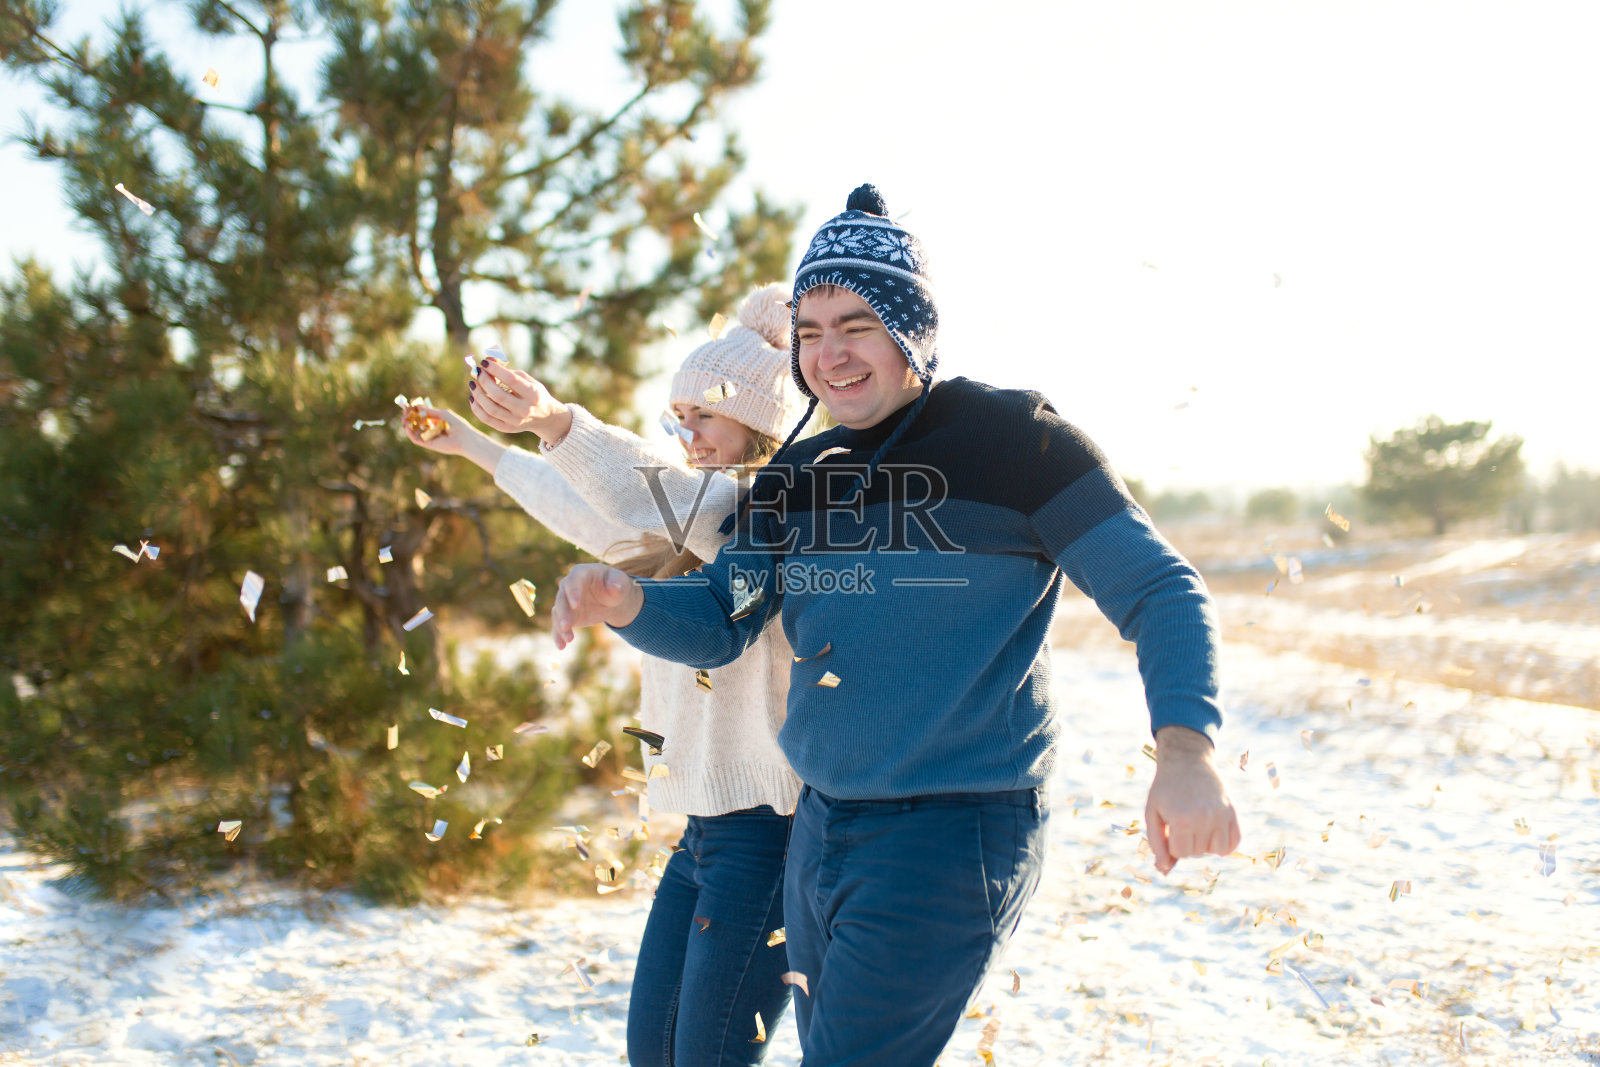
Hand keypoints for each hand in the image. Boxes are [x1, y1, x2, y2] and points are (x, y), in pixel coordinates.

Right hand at [402, 404, 476, 456]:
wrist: (464, 438)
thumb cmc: (456, 424)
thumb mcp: (442, 414)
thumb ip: (429, 411)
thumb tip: (416, 405)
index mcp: (436, 420)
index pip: (423, 414)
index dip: (416, 408)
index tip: (411, 401)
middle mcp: (432, 428)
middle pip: (416, 421)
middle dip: (410, 415)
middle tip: (404, 409)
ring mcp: (429, 436)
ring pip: (414, 430)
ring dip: (408, 423)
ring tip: (405, 418)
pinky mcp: (428, 443)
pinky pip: (415, 438)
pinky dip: (410, 432)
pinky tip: (408, 426)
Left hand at [468, 355, 572, 441]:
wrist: (545, 417)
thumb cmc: (534, 393)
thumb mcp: (528, 380)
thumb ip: (509, 372)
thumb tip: (488, 363)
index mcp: (533, 395)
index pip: (511, 380)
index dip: (496, 370)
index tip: (484, 362)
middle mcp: (525, 409)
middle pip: (498, 395)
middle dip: (484, 381)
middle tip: (478, 372)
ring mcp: (515, 421)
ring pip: (490, 409)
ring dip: (477, 394)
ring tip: (474, 384)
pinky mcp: (507, 428)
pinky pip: (487, 419)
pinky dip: (476, 408)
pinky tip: (473, 397)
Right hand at [551, 564, 643, 648]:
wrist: (612, 598)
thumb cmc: (616, 585)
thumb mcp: (620, 582)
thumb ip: (618, 584)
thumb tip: (616, 587)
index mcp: (581, 573)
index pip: (573, 581)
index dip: (573, 592)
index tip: (576, 605)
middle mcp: (569, 586)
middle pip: (562, 598)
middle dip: (563, 612)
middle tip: (566, 625)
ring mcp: (566, 601)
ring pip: (558, 613)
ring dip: (561, 626)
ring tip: (568, 639)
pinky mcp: (566, 615)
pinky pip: (559, 625)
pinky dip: (559, 635)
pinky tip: (561, 646)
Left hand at [1144, 726, 1241, 874]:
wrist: (1187, 761)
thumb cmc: (1165, 789)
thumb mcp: (1152, 813)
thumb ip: (1157, 843)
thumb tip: (1164, 870)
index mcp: (1182, 819)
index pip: (1181, 854)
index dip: (1172, 842)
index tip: (1169, 826)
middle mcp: (1205, 819)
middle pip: (1198, 853)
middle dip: (1187, 842)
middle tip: (1182, 820)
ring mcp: (1222, 815)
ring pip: (1217, 851)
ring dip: (1206, 843)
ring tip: (1197, 825)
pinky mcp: (1233, 812)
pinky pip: (1235, 843)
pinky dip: (1225, 844)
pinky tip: (1214, 832)